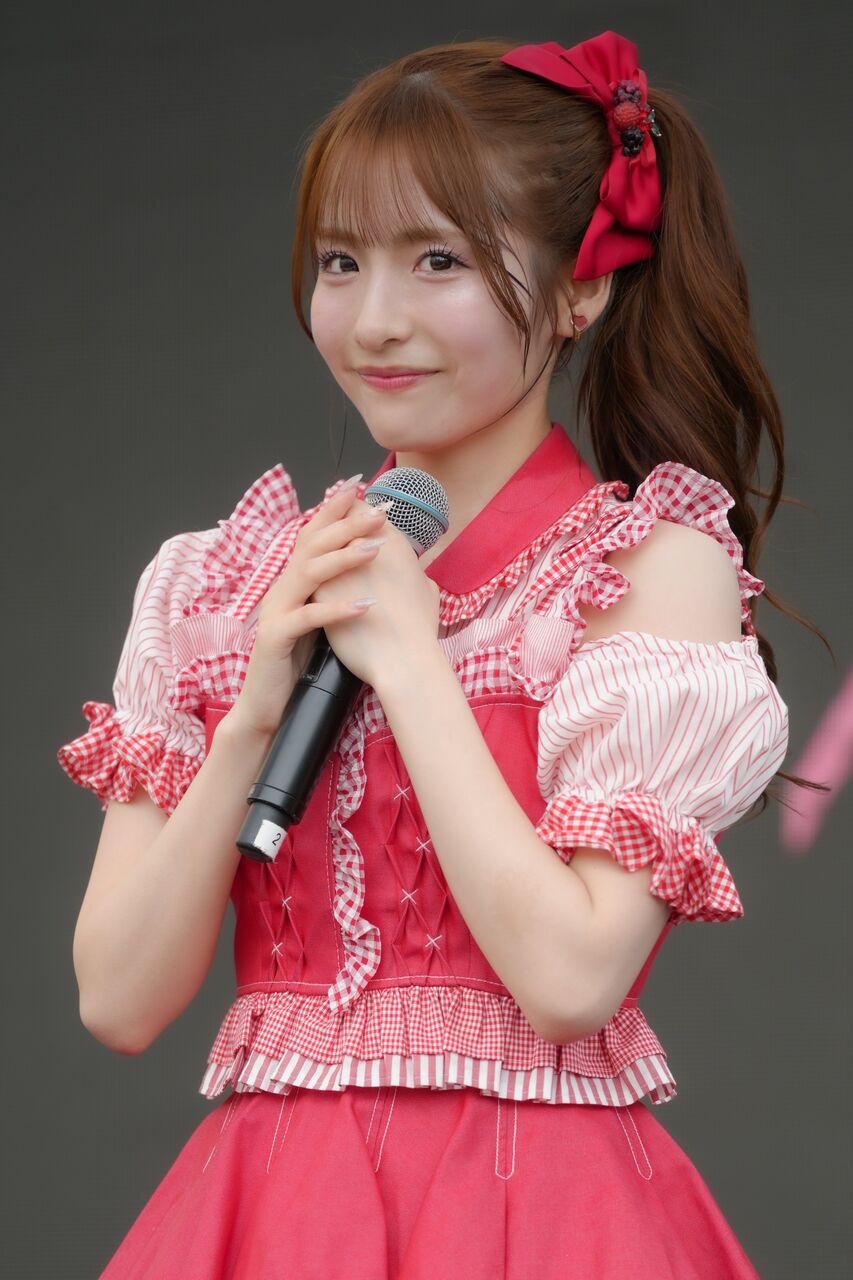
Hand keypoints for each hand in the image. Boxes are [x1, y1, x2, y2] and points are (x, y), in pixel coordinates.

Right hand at [228, 481, 405, 737]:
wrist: (267, 705)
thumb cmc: (299, 664)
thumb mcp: (321, 621)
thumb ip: (335, 594)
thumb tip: (372, 570)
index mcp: (292, 583)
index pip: (311, 536)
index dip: (332, 510)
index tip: (359, 487)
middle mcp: (280, 590)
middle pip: (311, 546)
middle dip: (346, 525)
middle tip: (379, 511)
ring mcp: (275, 612)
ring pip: (308, 574)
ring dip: (344, 558)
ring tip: (376, 547)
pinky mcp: (275, 638)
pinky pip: (307, 619)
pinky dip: (337, 609)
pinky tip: (364, 605)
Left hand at [311, 501, 441, 690]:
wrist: (402, 657)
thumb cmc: (419, 628)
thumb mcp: (426, 594)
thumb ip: (417, 579)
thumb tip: (418, 578)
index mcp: (392, 542)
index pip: (365, 511)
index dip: (354, 510)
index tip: (348, 513)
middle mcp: (364, 544)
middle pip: (340, 516)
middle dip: (332, 514)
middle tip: (324, 519)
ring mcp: (339, 566)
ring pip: (318, 539)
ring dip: (314, 540)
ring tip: (310, 542)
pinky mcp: (320, 589)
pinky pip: (306, 569)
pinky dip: (304, 567)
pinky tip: (300, 570)